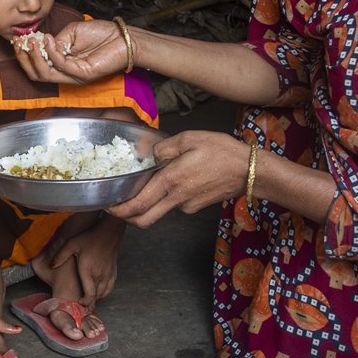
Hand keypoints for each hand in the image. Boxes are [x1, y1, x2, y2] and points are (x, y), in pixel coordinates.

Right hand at [15, 19, 127, 83]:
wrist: (123, 37)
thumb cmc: (101, 34)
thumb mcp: (72, 33)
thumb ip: (57, 40)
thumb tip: (44, 46)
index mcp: (63, 64)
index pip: (38, 67)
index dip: (25, 55)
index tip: (18, 40)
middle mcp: (67, 73)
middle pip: (37, 74)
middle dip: (25, 59)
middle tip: (19, 43)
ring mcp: (74, 76)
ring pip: (46, 74)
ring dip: (35, 57)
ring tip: (32, 42)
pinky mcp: (83, 74)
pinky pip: (61, 66)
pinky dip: (52, 53)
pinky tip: (48, 40)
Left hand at [47, 217, 122, 304]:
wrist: (109, 232)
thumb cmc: (90, 237)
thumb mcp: (72, 244)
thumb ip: (60, 256)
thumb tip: (51, 266)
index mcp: (88, 271)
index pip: (90, 294)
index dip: (85, 302)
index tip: (80, 302)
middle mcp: (99, 275)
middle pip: (96, 296)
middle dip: (90, 302)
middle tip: (83, 305)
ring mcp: (108, 274)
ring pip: (104, 293)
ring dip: (96, 297)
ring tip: (89, 299)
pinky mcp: (113, 271)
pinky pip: (110, 287)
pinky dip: (105, 292)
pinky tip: (100, 291)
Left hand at [107, 130, 252, 227]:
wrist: (249, 171)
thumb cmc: (222, 151)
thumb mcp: (190, 138)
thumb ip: (164, 147)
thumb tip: (149, 154)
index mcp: (171, 181)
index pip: (138, 204)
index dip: (119, 209)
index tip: (108, 205)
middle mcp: (176, 198)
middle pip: (143, 219)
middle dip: (126, 217)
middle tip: (115, 206)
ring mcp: (186, 206)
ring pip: (158, 211)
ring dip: (146, 205)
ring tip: (142, 187)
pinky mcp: (195, 207)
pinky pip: (174, 205)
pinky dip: (166, 198)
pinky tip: (172, 182)